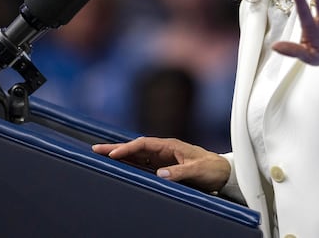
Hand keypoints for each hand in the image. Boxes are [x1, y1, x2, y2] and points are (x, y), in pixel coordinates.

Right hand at [92, 137, 230, 192]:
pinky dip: (129, 165)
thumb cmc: (212, 169)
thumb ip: (180, 172)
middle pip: (136, 147)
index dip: (128, 148)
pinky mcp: (164, 167)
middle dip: (116, 148)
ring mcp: (163, 158)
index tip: (114, 154)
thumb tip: (159, 174)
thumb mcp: (198, 171)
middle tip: (95, 149)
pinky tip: (119, 167)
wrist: (223, 173)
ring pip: (137, 156)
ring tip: (101, 156)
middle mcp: (164, 150)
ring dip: (120, 156)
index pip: (144, 144)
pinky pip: (143, 165)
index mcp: (171, 145)